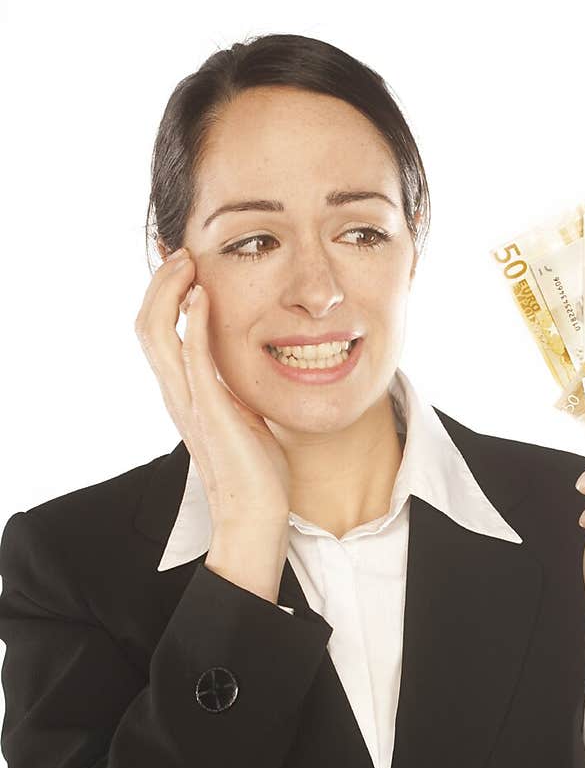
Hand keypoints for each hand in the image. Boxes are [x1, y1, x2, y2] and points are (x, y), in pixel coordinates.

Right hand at [135, 248, 290, 529]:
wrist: (256, 514)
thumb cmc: (255, 468)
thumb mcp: (241, 413)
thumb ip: (232, 385)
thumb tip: (244, 360)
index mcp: (182, 393)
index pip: (156, 332)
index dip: (164, 294)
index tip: (186, 264)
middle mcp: (177, 394)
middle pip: (146, 325)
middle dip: (160, 283)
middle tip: (184, 253)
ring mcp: (189, 402)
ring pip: (156, 335)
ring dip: (170, 292)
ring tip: (188, 263)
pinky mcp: (211, 411)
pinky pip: (192, 359)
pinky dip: (193, 323)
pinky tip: (203, 296)